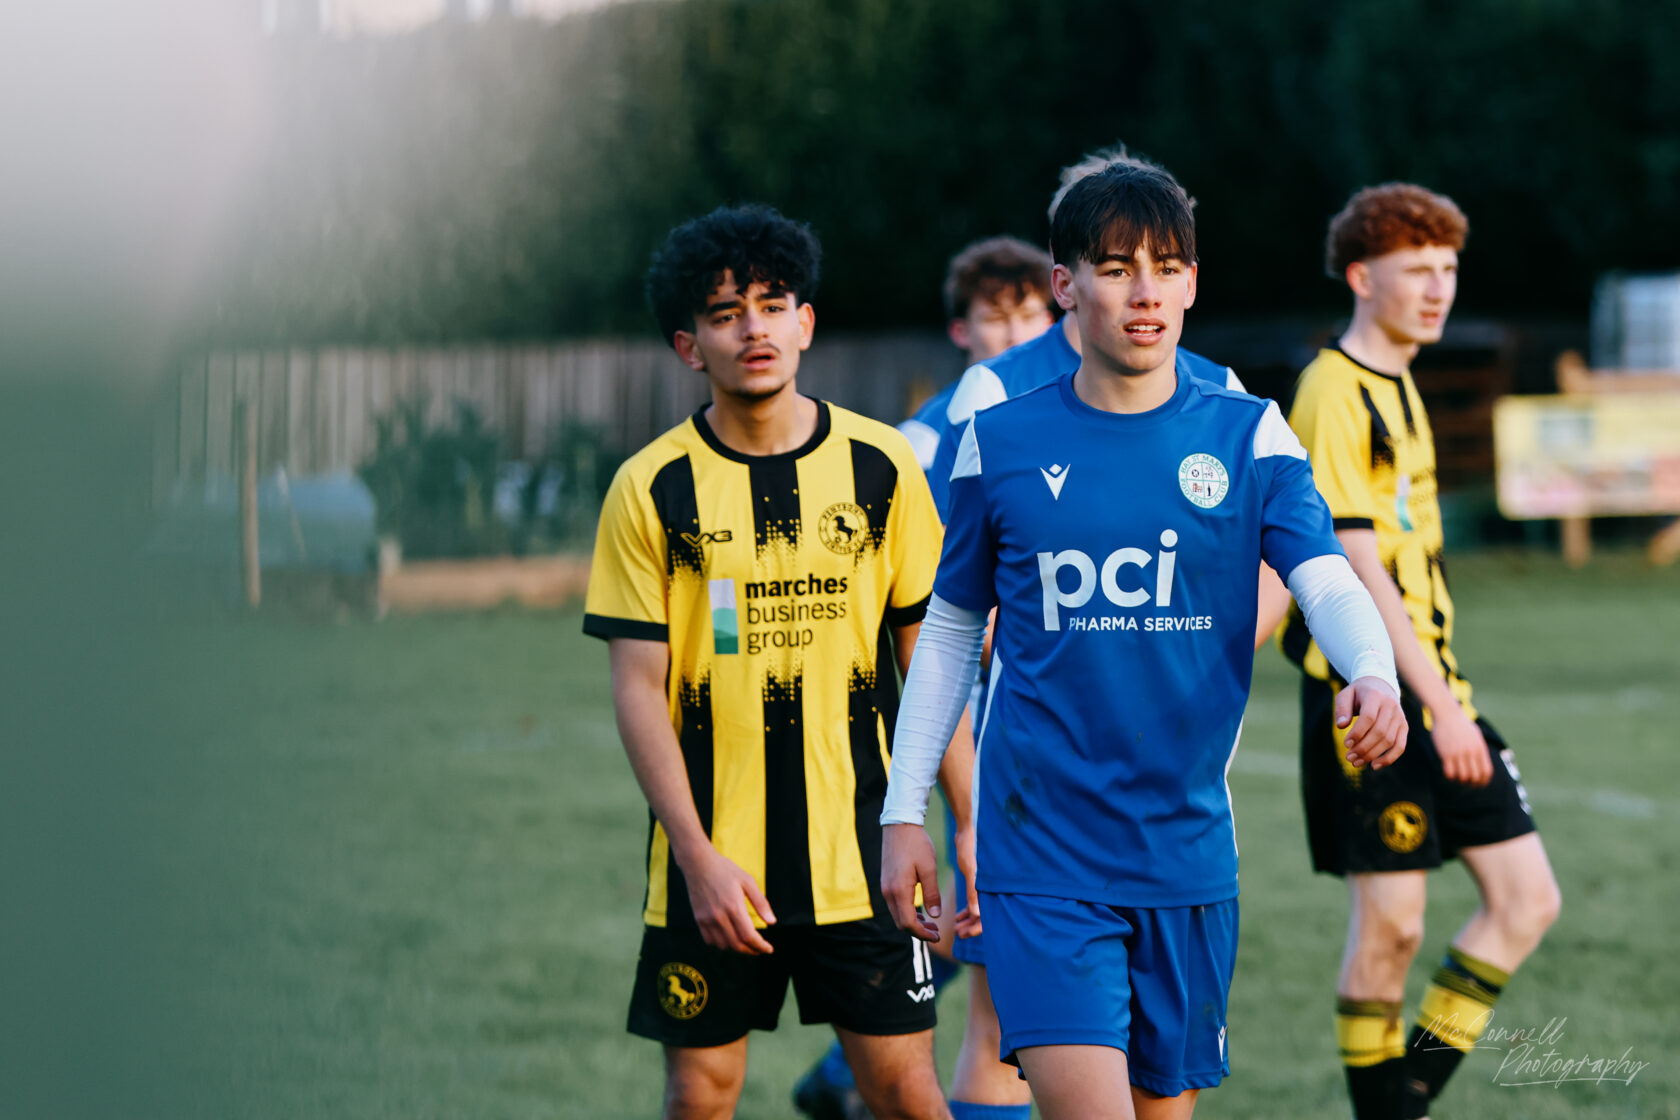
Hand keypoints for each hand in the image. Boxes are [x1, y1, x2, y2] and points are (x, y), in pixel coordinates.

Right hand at [677, 846, 775, 954]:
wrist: (698, 863)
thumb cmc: (725, 870)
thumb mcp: (748, 881)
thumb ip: (760, 903)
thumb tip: (772, 922)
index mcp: (734, 906)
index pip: (749, 936)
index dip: (760, 946)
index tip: (768, 949)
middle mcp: (719, 916)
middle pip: (737, 944)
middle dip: (751, 951)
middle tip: (759, 949)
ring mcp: (707, 919)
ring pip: (723, 945)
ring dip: (736, 948)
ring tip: (745, 942)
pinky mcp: (698, 919)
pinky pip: (709, 940)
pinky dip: (721, 943)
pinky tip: (728, 937)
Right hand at [881, 823, 941, 941]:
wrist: (899, 825)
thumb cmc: (916, 844)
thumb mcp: (929, 868)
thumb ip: (932, 894)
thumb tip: (935, 916)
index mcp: (898, 890)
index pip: (908, 924)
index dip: (923, 934)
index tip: (938, 936)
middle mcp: (888, 892)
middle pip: (900, 923)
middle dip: (918, 931)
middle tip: (937, 932)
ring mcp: (885, 887)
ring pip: (897, 915)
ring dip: (913, 923)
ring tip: (931, 923)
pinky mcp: (886, 882)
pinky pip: (895, 905)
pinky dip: (907, 912)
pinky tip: (920, 910)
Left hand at [953, 820, 981, 939]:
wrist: (969, 829)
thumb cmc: (971, 847)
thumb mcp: (970, 870)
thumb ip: (974, 891)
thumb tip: (977, 914)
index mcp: (990, 887)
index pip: (987, 915)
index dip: (976, 928)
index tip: (963, 934)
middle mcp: (990, 888)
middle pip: (984, 915)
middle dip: (972, 926)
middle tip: (958, 932)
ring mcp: (985, 885)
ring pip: (979, 909)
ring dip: (969, 919)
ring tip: (956, 926)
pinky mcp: (979, 881)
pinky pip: (975, 900)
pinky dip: (968, 909)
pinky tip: (958, 915)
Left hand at [1336, 676, 1407, 770]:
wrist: (1379, 686)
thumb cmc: (1358, 694)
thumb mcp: (1345, 695)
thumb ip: (1342, 709)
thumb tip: (1341, 726)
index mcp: (1375, 696)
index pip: (1368, 717)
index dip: (1357, 733)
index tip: (1346, 744)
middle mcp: (1391, 706)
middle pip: (1379, 732)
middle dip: (1363, 748)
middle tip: (1348, 758)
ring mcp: (1400, 717)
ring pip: (1389, 741)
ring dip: (1372, 755)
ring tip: (1356, 763)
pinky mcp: (1404, 727)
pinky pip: (1400, 746)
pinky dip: (1389, 758)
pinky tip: (1374, 766)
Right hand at [1429, 701, 1493, 786]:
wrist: (1447, 713)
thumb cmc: (1461, 723)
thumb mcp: (1475, 735)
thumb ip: (1479, 749)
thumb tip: (1481, 762)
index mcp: (1480, 748)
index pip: (1486, 771)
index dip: (1484, 781)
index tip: (1479, 784)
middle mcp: (1470, 752)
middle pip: (1475, 776)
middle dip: (1472, 784)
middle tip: (1467, 784)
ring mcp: (1458, 753)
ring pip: (1462, 776)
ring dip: (1460, 780)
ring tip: (1457, 778)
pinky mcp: (1445, 754)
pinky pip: (1449, 772)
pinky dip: (1450, 776)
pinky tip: (1448, 773)